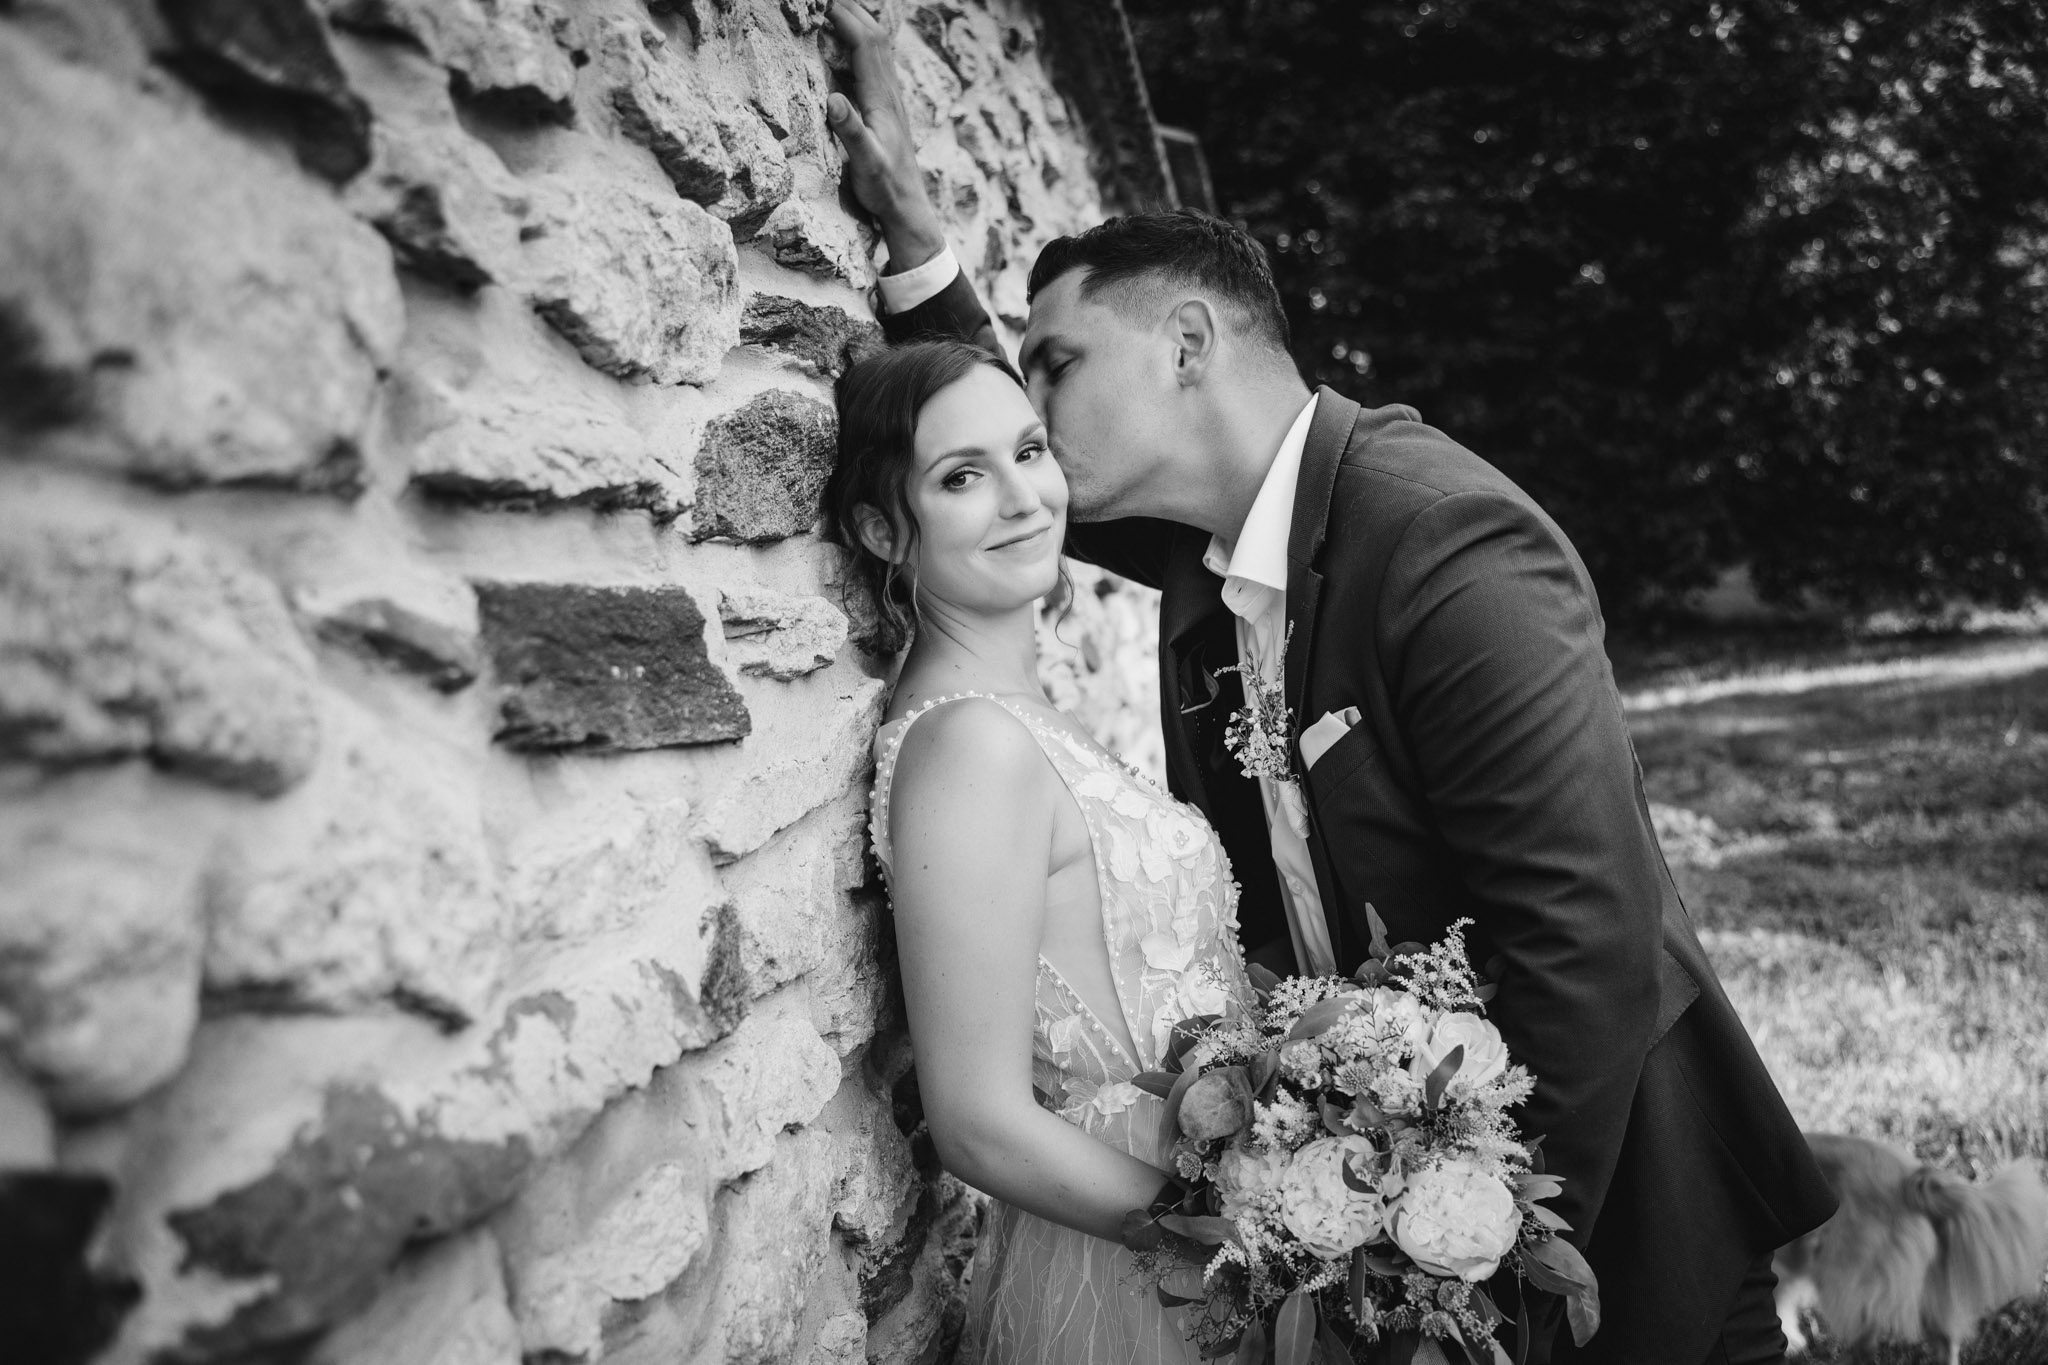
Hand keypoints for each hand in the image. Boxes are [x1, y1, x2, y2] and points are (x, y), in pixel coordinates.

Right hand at [825, 0, 946, 270]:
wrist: (908, 208)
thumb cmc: (885, 189)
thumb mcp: (865, 163)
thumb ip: (850, 131)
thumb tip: (832, 98)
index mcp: (882, 99)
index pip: (865, 43)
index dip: (844, 17)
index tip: (820, 3)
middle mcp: (890, 93)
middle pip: (875, 36)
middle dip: (851, 10)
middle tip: (824, 0)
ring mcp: (891, 99)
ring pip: (878, 47)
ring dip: (859, 22)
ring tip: (836, 9)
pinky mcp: (887, 108)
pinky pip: (875, 64)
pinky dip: (861, 44)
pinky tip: (850, 45)